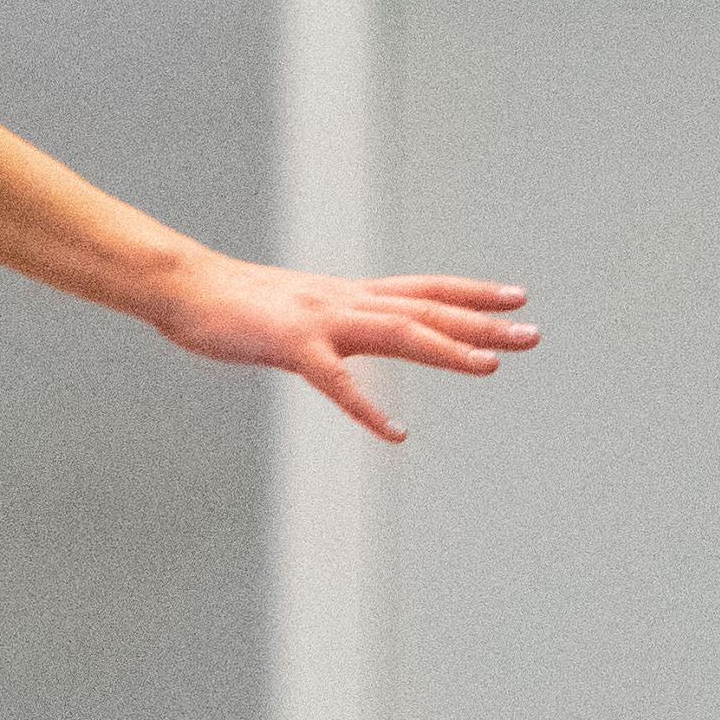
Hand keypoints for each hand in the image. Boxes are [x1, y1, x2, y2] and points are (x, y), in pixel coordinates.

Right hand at [152, 253, 537, 438]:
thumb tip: (358, 333)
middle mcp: (347, 301)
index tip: (516, 297)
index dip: (472, 293)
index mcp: (350, 294)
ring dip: (447, 350)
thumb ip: (335, 321)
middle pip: (428, 310)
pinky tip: (395, 433)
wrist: (186, 286)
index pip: (425, 289)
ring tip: (490, 367)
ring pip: (398, 333)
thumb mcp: (301, 307)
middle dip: (482, 323)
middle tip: (533, 334)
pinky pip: (336, 381)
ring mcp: (322, 321)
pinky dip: (367, 408)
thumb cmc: (238, 303)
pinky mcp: (292, 347)